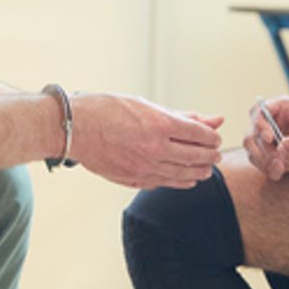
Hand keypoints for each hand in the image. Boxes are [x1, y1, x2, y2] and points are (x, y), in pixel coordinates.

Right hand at [69, 92, 223, 188]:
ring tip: (206, 168)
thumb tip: (213, 118)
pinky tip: (188, 180)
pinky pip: (165, 183)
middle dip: (210, 155)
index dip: (211, 136)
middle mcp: (155, 148)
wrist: (73, 129)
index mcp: (160, 124)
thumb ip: (180, 114)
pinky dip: (180, 182)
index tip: (214, 136)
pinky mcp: (134, 179)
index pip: (199, 134)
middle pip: (196, 156)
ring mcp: (144, 167)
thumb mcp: (145, 104)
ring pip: (183, 174)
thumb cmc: (106, 110)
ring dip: (199, 171)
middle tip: (215, 153)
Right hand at [243, 96, 288, 180]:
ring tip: (279, 170)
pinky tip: (277, 174)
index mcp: (280, 105)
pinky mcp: (258, 147)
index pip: (262, 110)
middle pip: (252, 130)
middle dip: (264, 148)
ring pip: (250, 145)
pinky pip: (254, 157)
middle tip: (279, 162)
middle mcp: (266, 117)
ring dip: (262, 159)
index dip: (262, 123)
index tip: (270, 138)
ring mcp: (259, 132)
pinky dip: (264, 167)